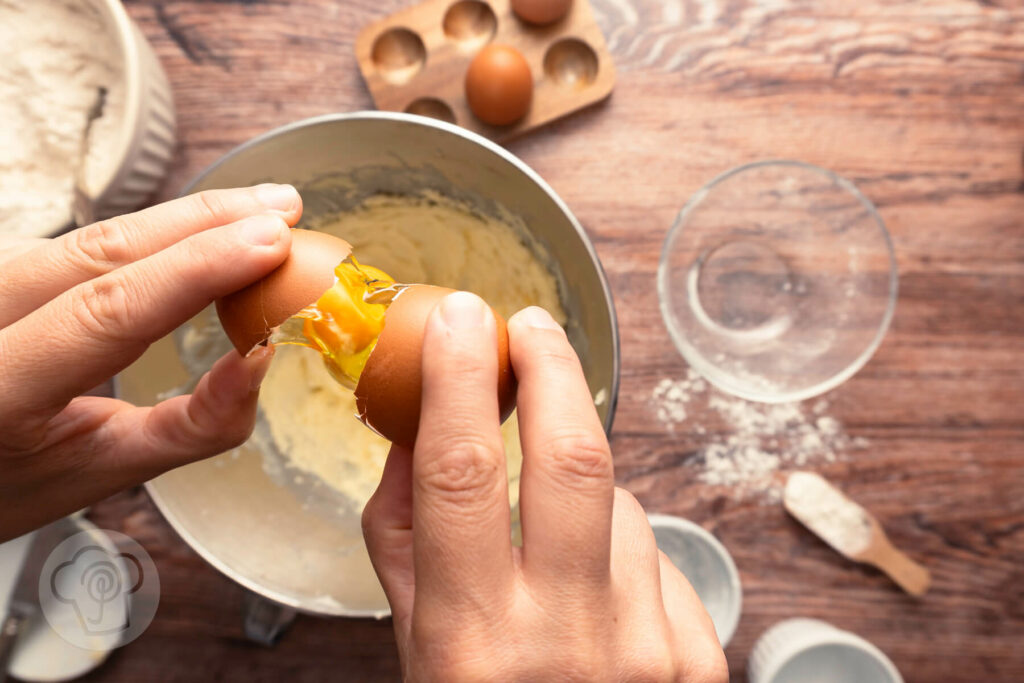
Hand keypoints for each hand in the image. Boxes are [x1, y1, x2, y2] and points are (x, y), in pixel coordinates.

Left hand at [0, 185, 302, 540]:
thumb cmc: (17, 479)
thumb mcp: (104, 468)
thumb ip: (193, 424)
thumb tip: (263, 357)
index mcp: (0, 388)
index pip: (106, 311)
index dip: (195, 268)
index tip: (272, 243)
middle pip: (101, 250)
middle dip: (204, 221)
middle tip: (284, 212)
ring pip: (94, 234)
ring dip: (186, 218)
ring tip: (262, 215)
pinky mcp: (3, 265)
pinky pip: (85, 238)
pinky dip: (155, 230)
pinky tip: (205, 228)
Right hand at [362, 293, 727, 681]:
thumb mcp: (418, 646)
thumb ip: (406, 538)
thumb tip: (415, 429)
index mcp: (476, 643)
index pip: (464, 473)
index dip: (461, 378)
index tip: (459, 318)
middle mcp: (570, 642)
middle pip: (573, 459)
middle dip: (554, 368)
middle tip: (532, 327)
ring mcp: (648, 650)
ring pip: (616, 508)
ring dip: (580, 496)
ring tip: (552, 548)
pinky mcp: (700, 655)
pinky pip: (655, 553)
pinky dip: (620, 549)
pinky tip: (597, 593)